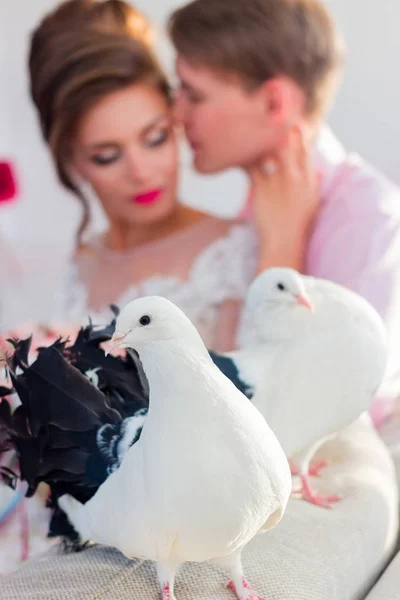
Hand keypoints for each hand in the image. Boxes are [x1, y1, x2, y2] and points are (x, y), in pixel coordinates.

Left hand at [246, 125, 320, 271]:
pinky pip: (251, 167)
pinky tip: (236, 152)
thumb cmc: (299, 225)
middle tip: (270, 119)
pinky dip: (245, 159)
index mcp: (309, 180)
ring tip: (250, 133)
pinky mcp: (261, 187)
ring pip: (268, 153)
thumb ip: (316, 184)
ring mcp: (278, 181)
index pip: (306, 152)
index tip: (296, 124)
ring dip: (259, 143)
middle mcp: (295, 176)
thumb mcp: (313, 203)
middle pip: (287, 146)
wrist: (284, 241)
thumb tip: (319, 172)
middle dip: (280, 131)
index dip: (300, 136)